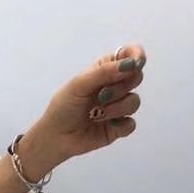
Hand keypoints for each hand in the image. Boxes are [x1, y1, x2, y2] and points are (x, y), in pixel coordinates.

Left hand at [17, 42, 146, 176]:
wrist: (56, 137)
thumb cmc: (64, 106)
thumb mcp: (79, 84)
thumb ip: (104, 72)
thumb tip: (131, 64)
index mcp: (106, 69)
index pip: (130, 54)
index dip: (137, 56)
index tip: (135, 64)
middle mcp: (115, 86)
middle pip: (136, 77)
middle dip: (121, 87)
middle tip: (102, 96)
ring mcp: (118, 107)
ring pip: (134, 101)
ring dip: (117, 108)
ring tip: (97, 114)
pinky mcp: (118, 127)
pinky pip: (131, 124)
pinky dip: (120, 124)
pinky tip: (107, 126)